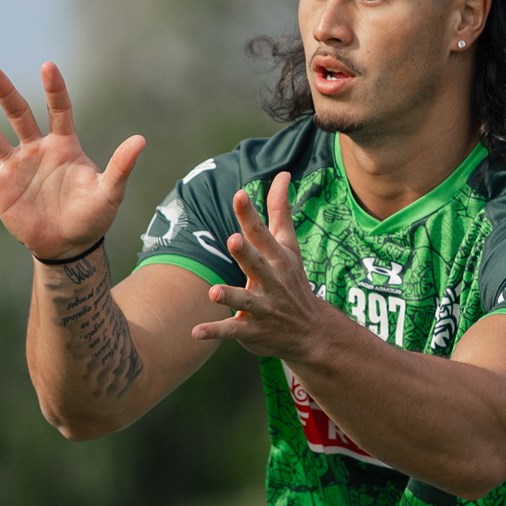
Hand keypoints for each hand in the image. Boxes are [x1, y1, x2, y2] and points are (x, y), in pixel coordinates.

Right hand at [0, 63, 145, 259]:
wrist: (69, 246)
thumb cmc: (93, 216)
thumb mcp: (110, 192)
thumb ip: (121, 166)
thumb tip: (141, 140)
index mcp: (64, 145)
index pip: (59, 110)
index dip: (55, 89)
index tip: (48, 66)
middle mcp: (36, 149)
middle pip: (19, 115)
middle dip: (6, 94)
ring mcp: (16, 167)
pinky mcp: (0, 189)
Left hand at [190, 172, 334, 359]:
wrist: (310, 332)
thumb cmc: (293, 279)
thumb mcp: (289, 245)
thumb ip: (280, 210)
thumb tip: (283, 173)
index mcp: (277, 258)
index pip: (262, 234)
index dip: (250, 214)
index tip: (240, 194)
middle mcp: (270, 281)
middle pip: (256, 264)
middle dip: (245, 253)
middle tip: (233, 239)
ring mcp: (262, 307)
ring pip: (244, 301)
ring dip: (229, 296)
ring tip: (213, 292)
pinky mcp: (252, 331)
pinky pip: (232, 330)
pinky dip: (214, 331)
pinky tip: (194, 332)